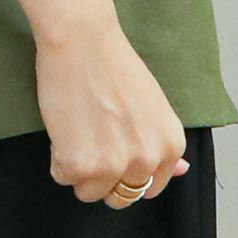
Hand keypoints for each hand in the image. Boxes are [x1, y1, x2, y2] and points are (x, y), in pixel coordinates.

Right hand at [34, 15, 189, 208]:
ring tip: (75, 133)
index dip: (125, 171)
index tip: (111, 150)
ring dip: (77, 168)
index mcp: (170, 147)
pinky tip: (62, 128)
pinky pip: (62, 177)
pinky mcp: (80, 164)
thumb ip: (162, 143)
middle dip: (102, 176)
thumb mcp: (154, 106)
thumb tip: (181, 172)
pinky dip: (56, 158)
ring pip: (89, 192)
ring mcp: (113, 165)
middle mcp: (147, 161)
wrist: (82, 40)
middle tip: (90, 140)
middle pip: (120, 196)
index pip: (148, 188)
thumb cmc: (113, 63)